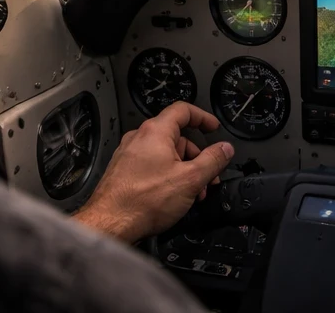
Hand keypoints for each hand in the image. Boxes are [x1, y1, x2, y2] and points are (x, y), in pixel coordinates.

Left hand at [72, 101, 233, 243]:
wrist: (109, 224)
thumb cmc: (143, 201)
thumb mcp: (190, 179)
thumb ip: (212, 160)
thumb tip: (225, 148)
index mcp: (155, 132)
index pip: (183, 110)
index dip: (203, 117)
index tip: (213, 128)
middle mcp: (139, 138)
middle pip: (176, 137)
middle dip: (196, 156)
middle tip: (208, 174)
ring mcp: (128, 155)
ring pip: (164, 154)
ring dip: (183, 169)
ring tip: (192, 192)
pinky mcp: (122, 172)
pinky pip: (151, 166)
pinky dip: (167, 175)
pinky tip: (173, 196)